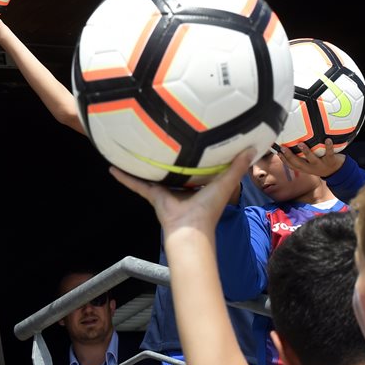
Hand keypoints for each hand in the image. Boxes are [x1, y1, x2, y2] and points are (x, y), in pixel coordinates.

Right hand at [111, 149, 254, 233]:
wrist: (190, 228)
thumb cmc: (208, 208)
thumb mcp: (225, 183)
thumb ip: (237, 167)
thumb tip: (251, 148)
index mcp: (197, 184)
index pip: (194, 165)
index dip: (193, 152)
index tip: (189, 136)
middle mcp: (179, 186)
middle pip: (170, 168)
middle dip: (165, 156)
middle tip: (158, 136)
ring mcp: (163, 191)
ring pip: (151, 174)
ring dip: (142, 164)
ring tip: (132, 148)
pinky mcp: (152, 195)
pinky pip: (136, 184)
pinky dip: (125, 177)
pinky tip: (112, 167)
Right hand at [278, 140, 344, 177]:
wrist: (339, 172)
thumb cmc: (321, 163)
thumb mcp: (311, 163)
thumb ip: (302, 156)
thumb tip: (292, 140)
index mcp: (305, 168)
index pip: (292, 166)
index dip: (284, 160)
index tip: (277, 152)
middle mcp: (312, 168)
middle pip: (299, 164)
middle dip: (290, 156)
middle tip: (283, 148)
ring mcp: (321, 165)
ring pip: (313, 160)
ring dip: (306, 152)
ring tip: (301, 144)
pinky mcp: (331, 161)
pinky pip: (330, 154)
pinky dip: (329, 147)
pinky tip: (327, 140)